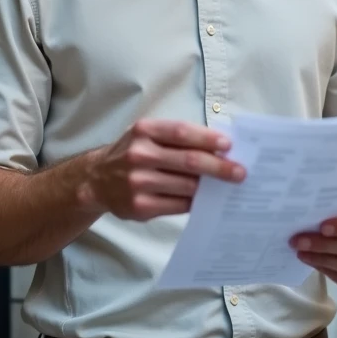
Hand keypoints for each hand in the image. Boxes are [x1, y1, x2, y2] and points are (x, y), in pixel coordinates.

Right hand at [80, 120, 244, 220]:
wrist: (96, 180)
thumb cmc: (131, 152)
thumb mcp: (146, 135)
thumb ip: (175, 138)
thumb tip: (217, 148)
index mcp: (144, 131)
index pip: (181, 132)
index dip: (208, 138)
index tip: (229, 145)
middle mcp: (139, 155)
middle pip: (189, 161)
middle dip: (219, 167)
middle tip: (240, 172)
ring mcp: (138, 182)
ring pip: (186, 186)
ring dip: (210, 187)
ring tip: (226, 186)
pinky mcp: (140, 206)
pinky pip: (178, 205)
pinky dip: (195, 202)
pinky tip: (204, 199)